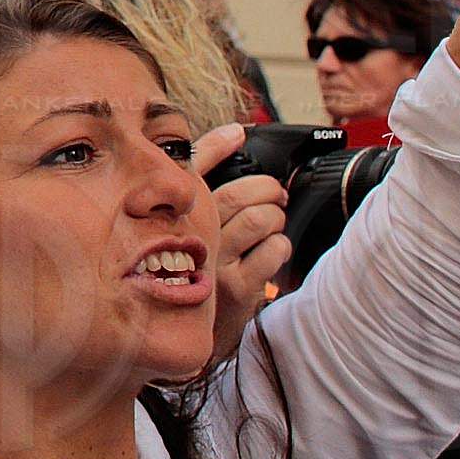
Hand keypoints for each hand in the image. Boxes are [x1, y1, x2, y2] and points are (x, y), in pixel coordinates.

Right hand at [194, 125, 289, 366]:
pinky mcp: (239, 290)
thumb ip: (205, 171)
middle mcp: (194, 238)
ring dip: (276, 219)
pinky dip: (280, 247)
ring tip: (272, 225)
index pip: (196, 169)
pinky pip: (274, 251)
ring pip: (261, 221)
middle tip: (275, 197)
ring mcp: (216, 264)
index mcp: (179, 216)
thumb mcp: (190, 218)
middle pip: (243, 195)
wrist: (193, 328)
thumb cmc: (196, 262)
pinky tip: (270, 252)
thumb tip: (235, 130)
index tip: (238, 136)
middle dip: (269, 190)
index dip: (219, 146)